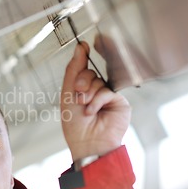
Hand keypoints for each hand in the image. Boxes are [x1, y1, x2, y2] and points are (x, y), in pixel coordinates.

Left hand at [61, 42, 130, 159]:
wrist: (87, 143)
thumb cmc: (75, 125)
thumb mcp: (67, 94)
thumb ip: (73, 70)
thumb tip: (80, 47)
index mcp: (81, 89)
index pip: (82, 69)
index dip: (82, 59)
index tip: (83, 46)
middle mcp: (95, 91)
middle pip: (90, 72)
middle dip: (81, 81)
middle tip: (77, 94)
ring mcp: (108, 97)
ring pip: (99, 81)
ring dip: (88, 93)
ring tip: (84, 106)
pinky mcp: (120, 103)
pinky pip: (108, 91)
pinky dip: (98, 100)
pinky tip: (93, 111)